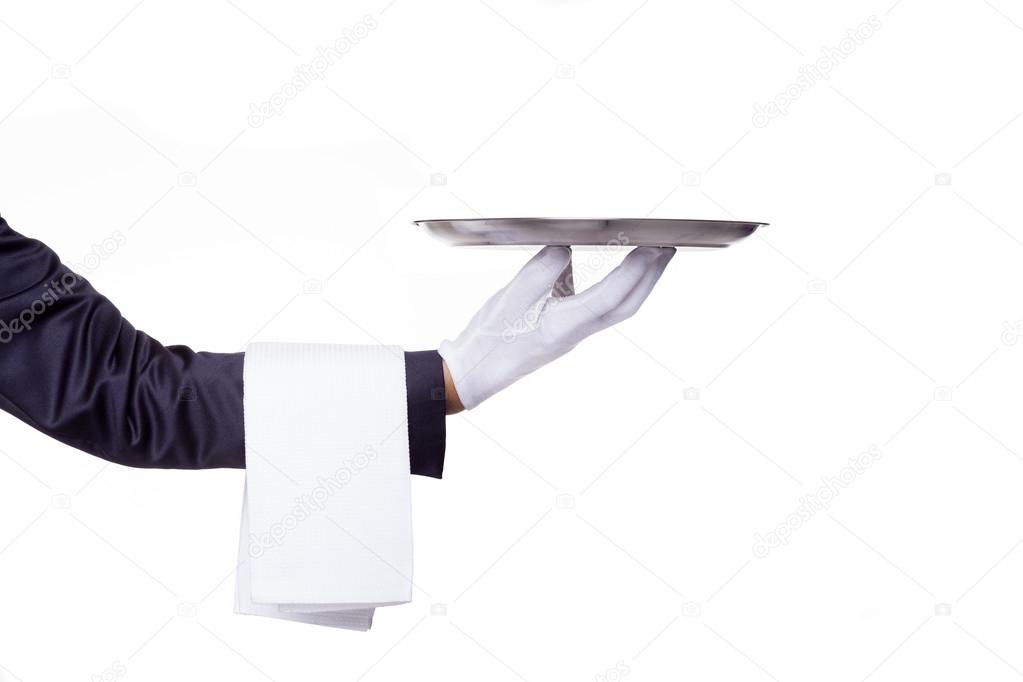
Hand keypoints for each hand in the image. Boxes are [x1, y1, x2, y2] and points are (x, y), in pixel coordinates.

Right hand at [439, 245, 674, 409]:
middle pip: (624, 306)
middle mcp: (574, 333)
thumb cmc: (487, 340)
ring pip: (615, 309)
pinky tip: (608, 272)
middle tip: (667, 249)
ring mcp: (570, 334)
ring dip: (637, 283)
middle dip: (650, 277)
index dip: (635, 272)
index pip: (610, 297)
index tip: (653, 247)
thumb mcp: (508, 299)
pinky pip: (596, 308)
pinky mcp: (562, 331)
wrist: (472, 374)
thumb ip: (540, 271)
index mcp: (562, 327)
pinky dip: (612, 288)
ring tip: (649, 257)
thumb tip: (565, 247)